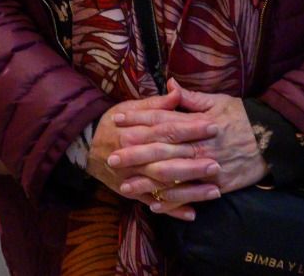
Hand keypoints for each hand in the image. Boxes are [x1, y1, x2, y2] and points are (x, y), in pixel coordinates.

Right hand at [88, 85, 219, 219]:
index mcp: (137, 131)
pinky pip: (154, 203)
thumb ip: (156, 103)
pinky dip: (172, 210)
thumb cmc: (113, 123)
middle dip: (194, 163)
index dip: (191, 128)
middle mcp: (135, 156)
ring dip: (189, 190)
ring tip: (214, 191)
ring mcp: (133, 178)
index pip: (168, 129)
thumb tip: (177, 90)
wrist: (85, 147)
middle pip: (168, 160)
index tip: (214, 127)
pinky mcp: (132, 193)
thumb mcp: (131, 107)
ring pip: (164, 185)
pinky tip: (192, 213)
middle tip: (218, 164)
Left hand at [110, 85, 268, 207]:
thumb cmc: (243, 117)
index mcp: (197, 123)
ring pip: (173, 176)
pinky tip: (154, 204)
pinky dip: (172, 201)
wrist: (273, 139)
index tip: (118, 120)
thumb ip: (191, 97)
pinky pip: (191, 194)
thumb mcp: (218, 101)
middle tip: (112, 158)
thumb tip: (169, 85)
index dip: (139, 119)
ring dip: (147, 182)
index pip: (163, 120)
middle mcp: (200, 145)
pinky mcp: (217, 184)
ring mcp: (208, 166)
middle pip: (162, 150)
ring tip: (125, 186)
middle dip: (135, 153)